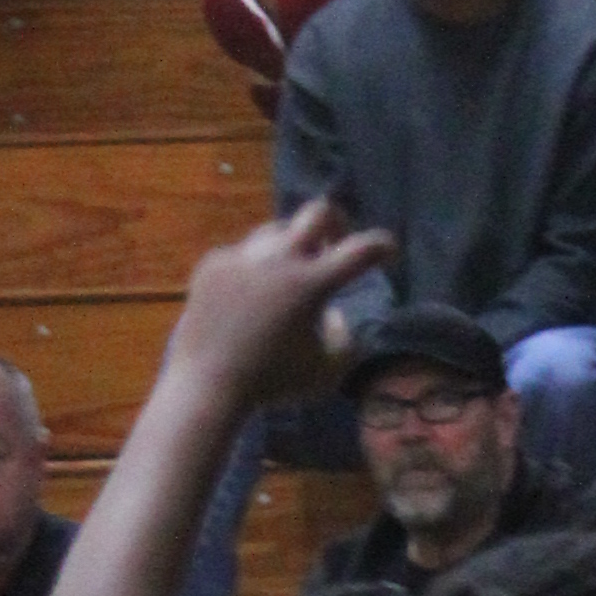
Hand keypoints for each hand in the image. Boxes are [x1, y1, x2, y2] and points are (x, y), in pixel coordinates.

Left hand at [168, 203, 399, 408]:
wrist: (207, 383)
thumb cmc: (271, 383)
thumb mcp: (325, 373)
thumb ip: (344, 340)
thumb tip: (335, 312)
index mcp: (311, 284)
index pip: (359, 251)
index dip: (381, 246)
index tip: (388, 251)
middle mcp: (278, 258)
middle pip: (318, 212)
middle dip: (337, 222)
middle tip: (337, 242)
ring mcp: (243, 255)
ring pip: (278, 231)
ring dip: (293, 247)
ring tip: (290, 276)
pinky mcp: (215, 262)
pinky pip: (244, 254)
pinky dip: (257, 270)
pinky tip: (251, 299)